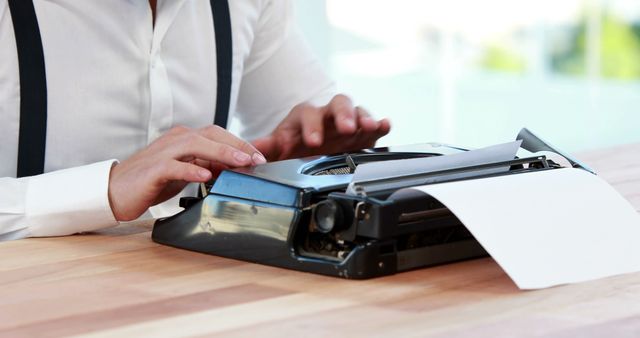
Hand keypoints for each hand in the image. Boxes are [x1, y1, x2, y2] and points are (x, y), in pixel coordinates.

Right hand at [108, 125, 265, 220]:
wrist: (115, 192)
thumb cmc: (151, 182)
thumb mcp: (185, 172)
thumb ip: (206, 167)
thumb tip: (233, 169)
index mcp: (184, 139)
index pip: (218, 135)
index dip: (240, 144)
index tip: (260, 157)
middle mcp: (175, 140)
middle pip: (211, 135)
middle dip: (238, 146)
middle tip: (258, 159)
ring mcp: (163, 153)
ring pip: (196, 145)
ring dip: (221, 153)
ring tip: (241, 162)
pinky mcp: (153, 169)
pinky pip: (175, 166)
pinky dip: (192, 170)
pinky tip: (206, 177)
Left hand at [252, 94, 390, 160]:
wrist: (312, 151)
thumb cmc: (295, 146)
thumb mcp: (279, 147)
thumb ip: (265, 148)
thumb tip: (248, 153)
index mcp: (305, 117)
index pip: (308, 114)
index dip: (312, 126)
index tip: (315, 142)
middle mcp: (328, 115)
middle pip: (337, 104)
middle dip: (343, 115)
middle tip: (347, 128)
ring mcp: (347, 121)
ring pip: (357, 110)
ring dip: (363, 117)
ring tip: (370, 126)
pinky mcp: (363, 132)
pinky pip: (374, 123)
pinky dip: (381, 123)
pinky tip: (385, 125)